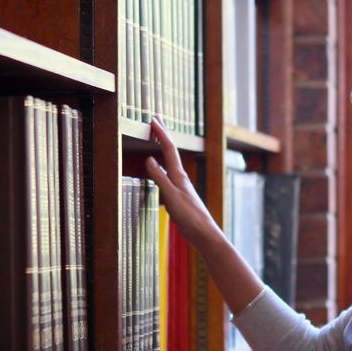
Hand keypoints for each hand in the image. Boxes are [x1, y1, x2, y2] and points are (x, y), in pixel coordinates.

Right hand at [144, 118, 222, 250]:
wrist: (202, 232)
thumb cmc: (188, 215)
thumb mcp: (171, 195)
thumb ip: (160, 177)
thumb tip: (149, 159)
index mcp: (178, 175)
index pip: (168, 149)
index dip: (161, 133)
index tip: (152, 119)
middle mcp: (180, 177)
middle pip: (171, 151)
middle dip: (163, 134)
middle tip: (156, 119)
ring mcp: (180, 185)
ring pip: (170, 160)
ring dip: (163, 147)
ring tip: (159, 138)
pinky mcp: (179, 195)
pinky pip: (168, 173)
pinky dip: (162, 165)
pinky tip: (162, 169)